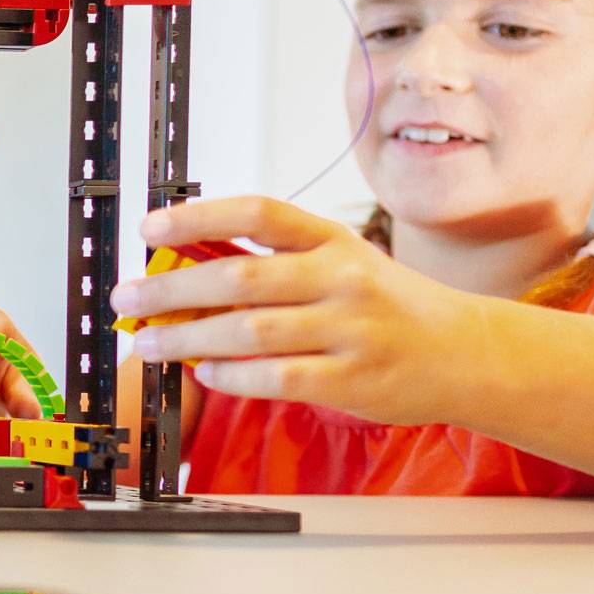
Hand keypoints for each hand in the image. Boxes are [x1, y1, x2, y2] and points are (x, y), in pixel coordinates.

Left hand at [114, 197, 488, 424]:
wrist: (465, 352)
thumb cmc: (387, 305)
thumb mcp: (341, 264)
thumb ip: (276, 265)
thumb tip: (187, 269)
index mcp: (332, 240)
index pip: (258, 214)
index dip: (199, 216)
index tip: (149, 227)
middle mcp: (342, 278)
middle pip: (239, 278)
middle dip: (171, 289)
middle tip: (127, 300)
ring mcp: (350, 329)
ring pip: (249, 331)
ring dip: (187, 339)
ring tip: (148, 344)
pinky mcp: (353, 379)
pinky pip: (278, 377)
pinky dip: (233, 376)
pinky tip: (205, 373)